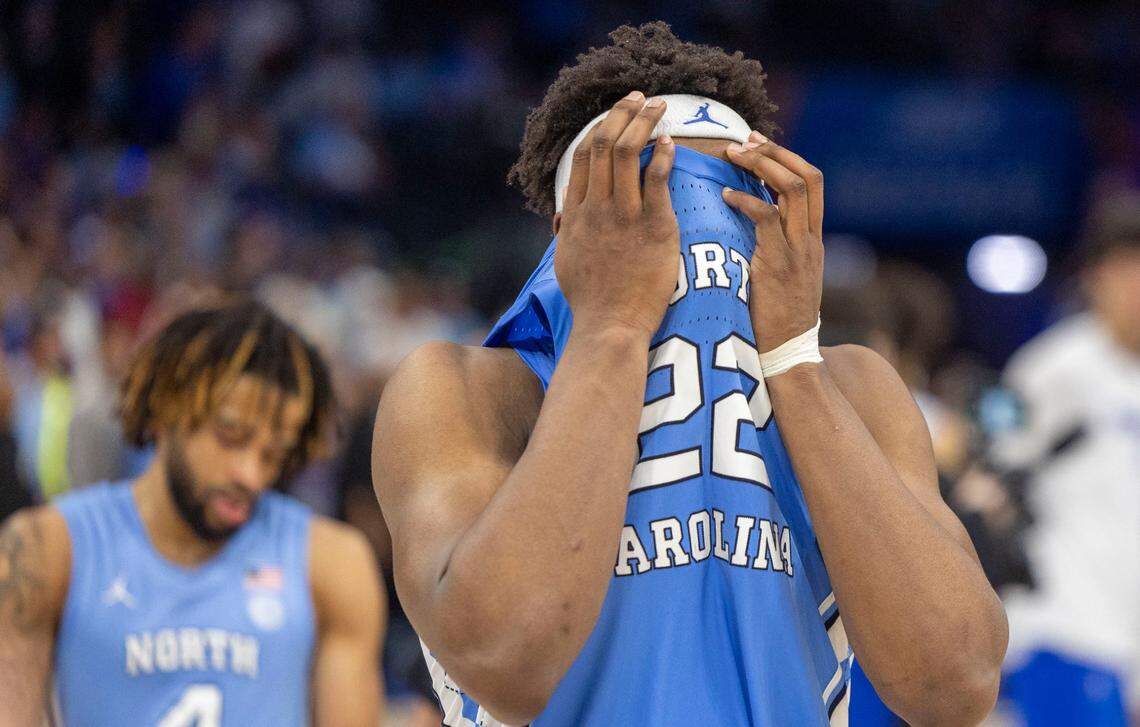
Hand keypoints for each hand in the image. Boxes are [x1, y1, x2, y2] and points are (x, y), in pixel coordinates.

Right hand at [555, 92, 678, 342]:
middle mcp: (596, 208)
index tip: (615, 114)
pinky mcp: (653, 227)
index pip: (584, 157)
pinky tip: (670, 143)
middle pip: (605, 144)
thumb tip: (564, 220)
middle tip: (641, 98)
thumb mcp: (566, 263)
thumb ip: (567, 234)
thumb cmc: (591, 302)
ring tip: (660, 108)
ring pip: (629, 152)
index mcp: (576, 214)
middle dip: (623, 113)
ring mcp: (624, 216)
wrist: (610, 326)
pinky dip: (663, 156)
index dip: (600, 128)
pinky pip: (657, 180)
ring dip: (645, 123)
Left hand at [722, 132, 823, 353]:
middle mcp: (810, 240)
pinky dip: (746, 201)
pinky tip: (724, 196)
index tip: (757, 144)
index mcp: (813, 239)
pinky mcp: (779, 265)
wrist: (786, 354)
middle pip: (808, 177)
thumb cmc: (775, 319)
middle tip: (743, 141)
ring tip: (733, 157)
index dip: (786, 157)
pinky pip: (767, 219)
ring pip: (792, 190)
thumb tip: (746, 227)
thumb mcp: (784, 278)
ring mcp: (798, 251)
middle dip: (775, 152)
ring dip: (762, 166)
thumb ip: (774, 249)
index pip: (813, 183)